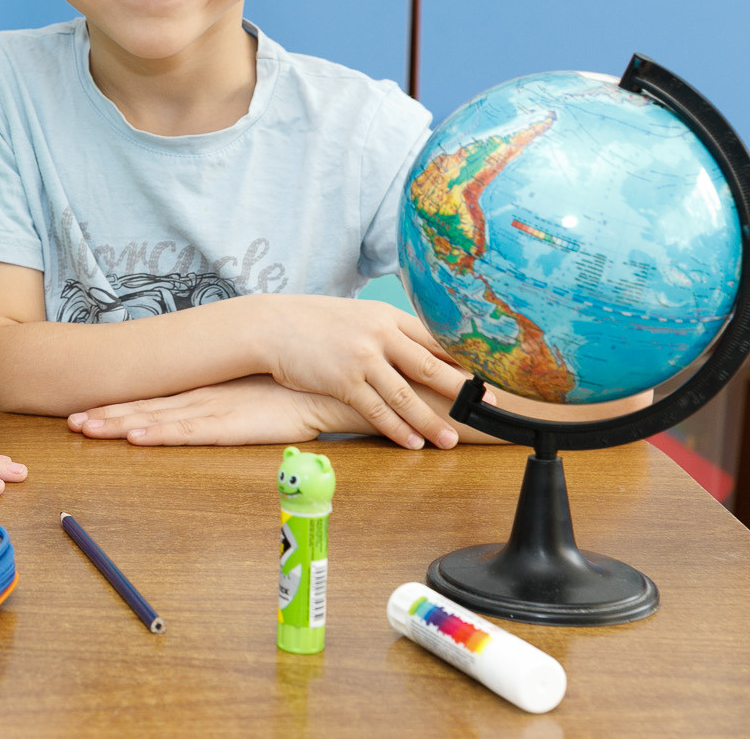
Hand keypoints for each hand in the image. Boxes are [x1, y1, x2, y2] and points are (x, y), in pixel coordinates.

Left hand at [71, 375, 359, 445]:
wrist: (326, 385)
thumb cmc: (291, 394)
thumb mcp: (249, 401)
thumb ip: (226, 406)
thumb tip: (203, 412)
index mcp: (202, 392)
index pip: (151, 400)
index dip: (116, 406)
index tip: (83, 409)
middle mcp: (200, 398)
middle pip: (143, 408)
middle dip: (104, 414)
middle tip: (69, 420)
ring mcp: (212, 409)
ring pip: (155, 419)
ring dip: (118, 424)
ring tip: (85, 427)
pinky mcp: (231, 424)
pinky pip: (187, 432)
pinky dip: (159, 434)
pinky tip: (135, 436)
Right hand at [249, 295, 469, 448]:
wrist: (270, 325)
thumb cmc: (311, 322)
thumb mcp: (356, 316)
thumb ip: (386, 331)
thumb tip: (417, 350)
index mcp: (387, 316)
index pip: (435, 338)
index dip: (464, 359)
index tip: (487, 375)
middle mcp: (379, 335)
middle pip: (431, 366)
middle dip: (463, 390)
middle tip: (487, 407)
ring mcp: (361, 358)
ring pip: (406, 395)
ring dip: (431, 421)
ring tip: (450, 439)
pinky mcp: (342, 380)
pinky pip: (376, 410)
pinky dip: (397, 428)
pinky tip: (411, 442)